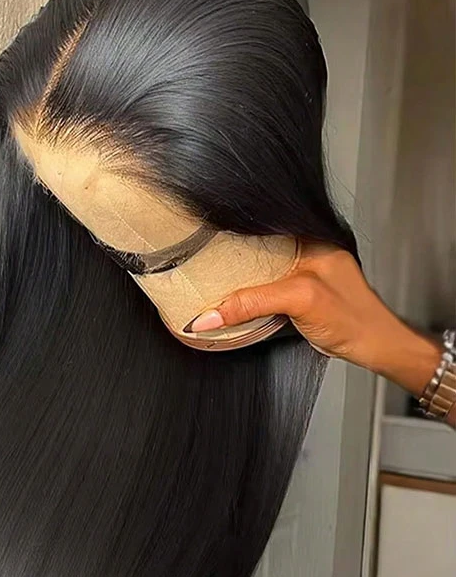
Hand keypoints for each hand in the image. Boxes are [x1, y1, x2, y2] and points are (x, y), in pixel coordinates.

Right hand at [188, 242, 444, 405]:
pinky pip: (266, 288)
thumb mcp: (299, 300)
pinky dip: (248, 295)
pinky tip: (233, 301)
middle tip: (200, 263)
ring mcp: (304, 274)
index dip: (235, 233)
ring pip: (261, 271)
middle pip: (258, 250)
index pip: (264, 228)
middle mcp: (307, 252)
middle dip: (231, 258)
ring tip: (209, 280)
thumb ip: (252, 302)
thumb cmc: (354, 319)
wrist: (375, 347)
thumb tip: (207, 316)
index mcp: (311, 239)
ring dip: (238, 279)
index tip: (204, 239)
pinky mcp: (301, 295)